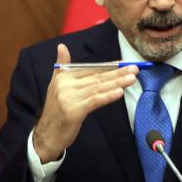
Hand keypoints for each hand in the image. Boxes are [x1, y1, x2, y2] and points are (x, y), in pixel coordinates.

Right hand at [32, 43, 137, 162]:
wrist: (46, 135)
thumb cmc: (57, 111)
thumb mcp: (57, 85)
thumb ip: (63, 66)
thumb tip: (62, 46)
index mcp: (64, 77)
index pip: (91, 69)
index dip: (110, 66)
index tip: (125, 63)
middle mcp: (65, 85)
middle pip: (97, 77)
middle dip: (118, 72)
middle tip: (135, 68)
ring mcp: (69, 98)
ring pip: (98, 88)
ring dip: (117, 82)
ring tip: (132, 78)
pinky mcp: (73, 111)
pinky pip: (94, 101)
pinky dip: (108, 96)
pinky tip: (120, 92)